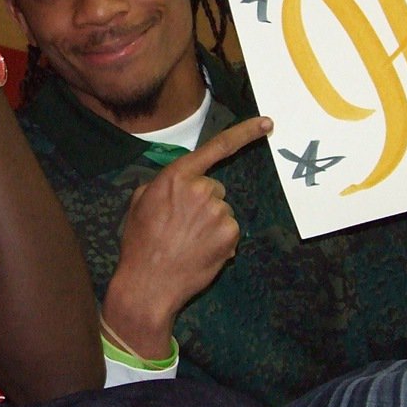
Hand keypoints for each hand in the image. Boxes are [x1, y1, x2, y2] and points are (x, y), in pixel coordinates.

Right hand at [102, 116, 272, 358]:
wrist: (148, 283)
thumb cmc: (139, 243)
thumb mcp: (140, 203)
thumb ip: (162, 185)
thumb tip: (177, 185)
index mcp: (177, 176)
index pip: (216, 147)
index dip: (244, 133)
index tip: (267, 123)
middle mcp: (201, 189)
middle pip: (214, 188)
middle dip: (203, 203)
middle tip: (181, 225)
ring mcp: (219, 212)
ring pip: (222, 211)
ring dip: (211, 223)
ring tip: (187, 242)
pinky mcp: (230, 234)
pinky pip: (229, 231)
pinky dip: (220, 241)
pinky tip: (200, 252)